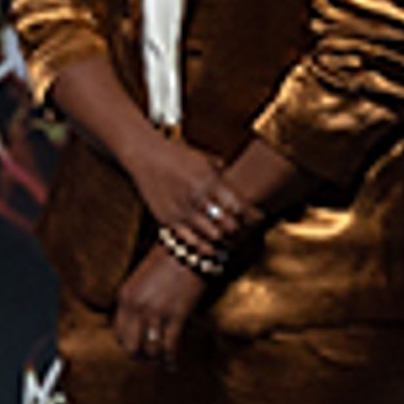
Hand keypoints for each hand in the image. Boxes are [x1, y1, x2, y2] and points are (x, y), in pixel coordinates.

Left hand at [113, 246, 211, 364]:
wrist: (189, 247)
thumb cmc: (167, 260)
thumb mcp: (141, 280)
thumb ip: (136, 301)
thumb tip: (140, 323)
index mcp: (124, 296)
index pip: (118, 332)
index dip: (127, 344)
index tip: (136, 347)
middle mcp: (136, 307)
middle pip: (130, 346)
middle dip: (139, 355)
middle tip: (149, 358)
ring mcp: (156, 312)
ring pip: (150, 350)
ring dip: (156, 358)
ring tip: (162, 361)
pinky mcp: (176, 315)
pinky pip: (170, 346)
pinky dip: (171, 359)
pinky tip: (172, 364)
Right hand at [127, 132, 249, 252]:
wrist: (145, 156)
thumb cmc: (176, 155)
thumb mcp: (204, 159)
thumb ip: (222, 175)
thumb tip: (237, 189)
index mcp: (210, 181)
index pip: (239, 207)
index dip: (252, 217)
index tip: (259, 220)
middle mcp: (197, 198)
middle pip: (229, 225)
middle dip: (240, 231)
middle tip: (244, 232)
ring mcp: (182, 211)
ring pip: (213, 237)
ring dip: (224, 242)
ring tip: (230, 243)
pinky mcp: (168, 220)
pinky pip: (191, 241)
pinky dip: (203, 247)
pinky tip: (210, 248)